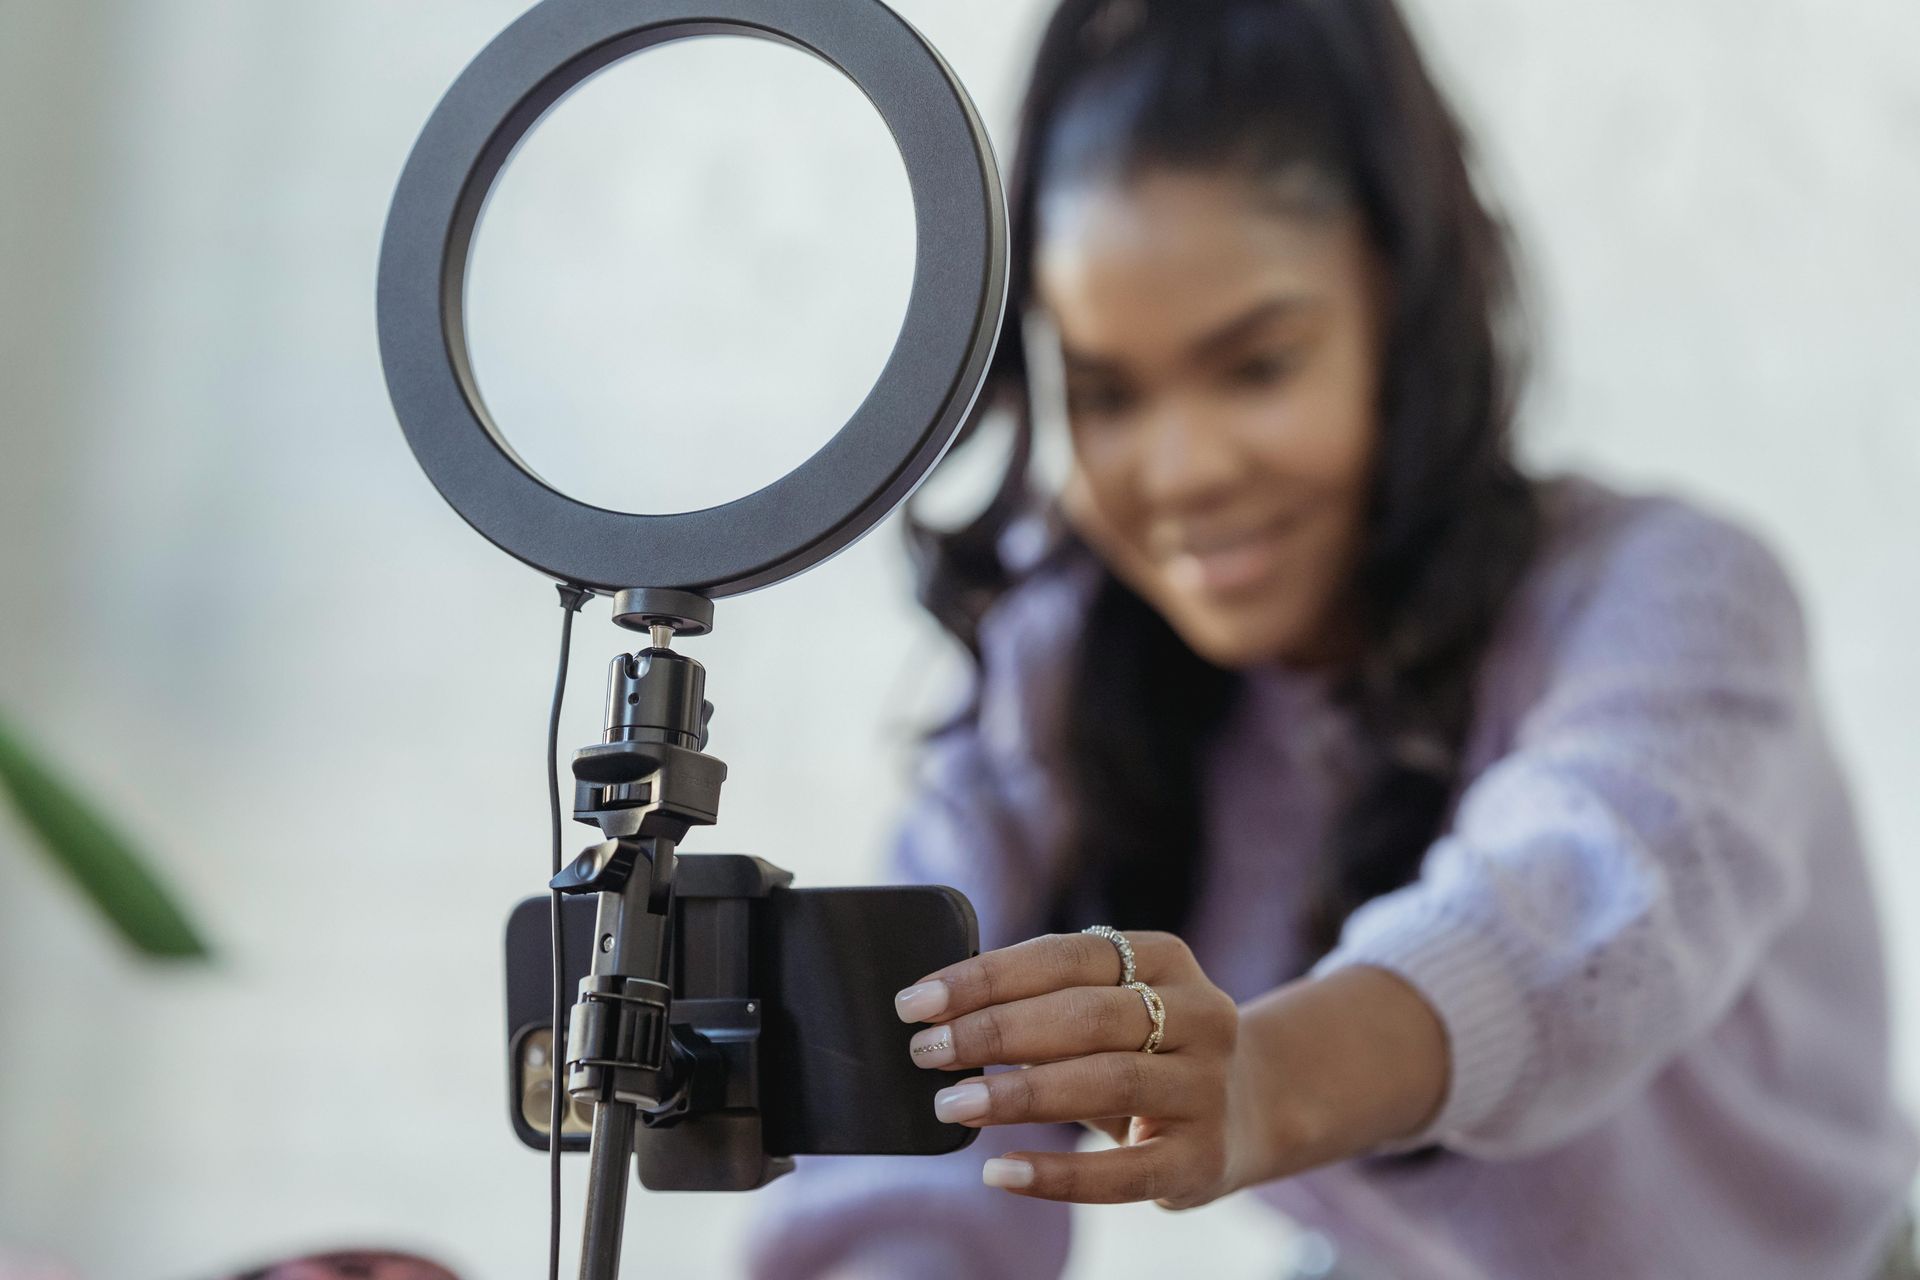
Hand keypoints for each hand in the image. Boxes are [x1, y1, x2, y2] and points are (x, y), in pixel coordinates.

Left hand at [892, 930, 1261, 1208]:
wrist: (1246, 1109)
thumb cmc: (1144, 1049)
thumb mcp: (1112, 1006)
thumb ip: (1045, 1001)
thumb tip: (938, 1013)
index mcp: (1165, 959)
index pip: (1065, 956)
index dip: (986, 977)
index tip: (917, 1001)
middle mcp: (1200, 1013)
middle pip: (1085, 1015)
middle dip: (994, 1031)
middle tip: (926, 1052)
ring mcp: (1207, 1087)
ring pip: (1106, 1081)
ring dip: (1018, 1093)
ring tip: (951, 1104)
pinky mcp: (1203, 1158)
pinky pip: (1123, 1171)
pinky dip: (1056, 1174)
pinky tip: (1000, 1172)